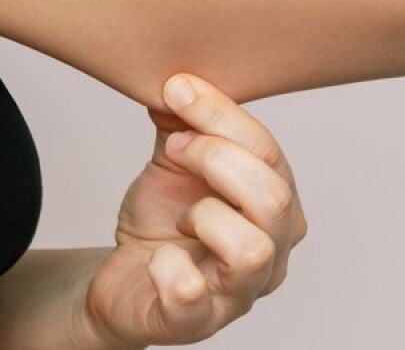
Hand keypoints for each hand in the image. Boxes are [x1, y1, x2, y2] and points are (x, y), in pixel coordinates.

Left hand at [77, 73, 307, 347]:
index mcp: (278, 208)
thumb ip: (184, 118)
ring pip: (253, 251)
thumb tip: (180, 80)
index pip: (271, 155)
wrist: (126, 277)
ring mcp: (238, 295)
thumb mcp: (175, 159)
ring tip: (180, 214)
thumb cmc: (164, 220)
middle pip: (272, 197)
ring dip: (204, 215)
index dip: (222, 116)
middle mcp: (273, 255)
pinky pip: (191, 295)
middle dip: (215, 157)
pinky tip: (156, 256)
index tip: (176, 88)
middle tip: (174, 148)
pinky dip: (168, 267)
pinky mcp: (193, 323)